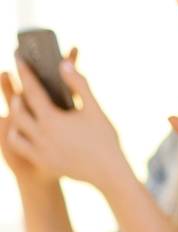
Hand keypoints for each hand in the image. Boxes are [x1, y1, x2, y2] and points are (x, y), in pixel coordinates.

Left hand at [2, 56, 129, 189]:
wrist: (108, 173)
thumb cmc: (105, 139)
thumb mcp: (94, 109)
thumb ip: (79, 85)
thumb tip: (64, 64)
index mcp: (52, 120)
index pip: (32, 91)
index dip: (25, 73)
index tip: (19, 59)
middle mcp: (40, 135)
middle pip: (18, 110)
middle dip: (18, 93)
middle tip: (21, 83)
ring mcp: (39, 150)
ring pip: (15, 128)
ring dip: (16, 115)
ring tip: (21, 105)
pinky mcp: (42, 161)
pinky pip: (20, 146)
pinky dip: (17, 134)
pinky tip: (24, 129)